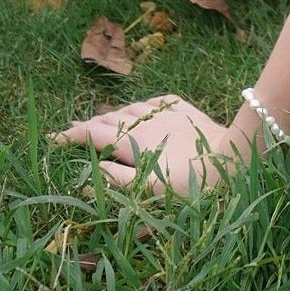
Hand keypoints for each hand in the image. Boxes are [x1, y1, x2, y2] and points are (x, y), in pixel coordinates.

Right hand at [48, 94, 243, 195]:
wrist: (236, 158)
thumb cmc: (192, 183)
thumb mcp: (149, 189)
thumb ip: (115, 180)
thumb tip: (89, 171)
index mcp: (132, 141)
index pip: (93, 135)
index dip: (71, 136)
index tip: (52, 138)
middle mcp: (147, 121)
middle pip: (109, 118)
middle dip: (87, 125)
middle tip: (71, 131)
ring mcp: (169, 113)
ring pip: (133, 107)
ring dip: (114, 113)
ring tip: (103, 120)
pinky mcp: (189, 110)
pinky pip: (161, 101)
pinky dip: (145, 104)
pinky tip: (146, 107)